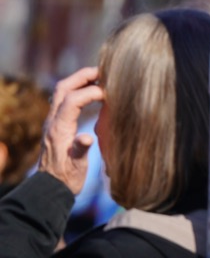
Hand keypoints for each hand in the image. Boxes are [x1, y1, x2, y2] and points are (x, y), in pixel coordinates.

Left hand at [39, 66, 102, 195]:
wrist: (52, 186)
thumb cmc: (67, 178)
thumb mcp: (76, 166)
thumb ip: (80, 149)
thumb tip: (86, 138)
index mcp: (59, 129)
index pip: (73, 100)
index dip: (91, 92)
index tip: (109, 94)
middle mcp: (53, 121)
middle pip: (63, 88)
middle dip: (82, 76)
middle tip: (103, 71)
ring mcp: (53, 121)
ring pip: (61, 91)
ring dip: (79, 81)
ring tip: (99, 78)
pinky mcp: (56, 124)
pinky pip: (64, 100)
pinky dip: (77, 91)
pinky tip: (91, 95)